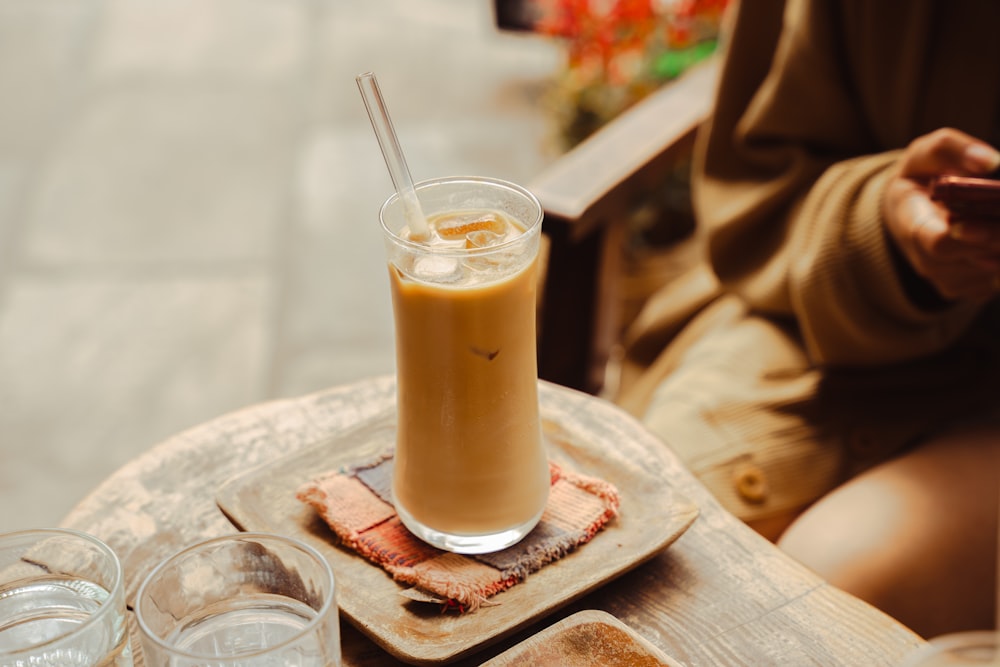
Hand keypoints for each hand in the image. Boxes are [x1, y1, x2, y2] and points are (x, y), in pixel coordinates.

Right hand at [882, 128, 999, 300]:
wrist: (908, 214)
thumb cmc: (919, 179)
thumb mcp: (923, 154)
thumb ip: (949, 149)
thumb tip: (991, 161)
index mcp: (911, 225)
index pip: (937, 242)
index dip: (968, 235)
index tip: (985, 220)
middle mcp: (927, 261)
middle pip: (975, 255)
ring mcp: (949, 279)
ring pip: (993, 266)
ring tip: (999, 214)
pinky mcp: (971, 289)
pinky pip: (998, 277)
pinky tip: (998, 231)